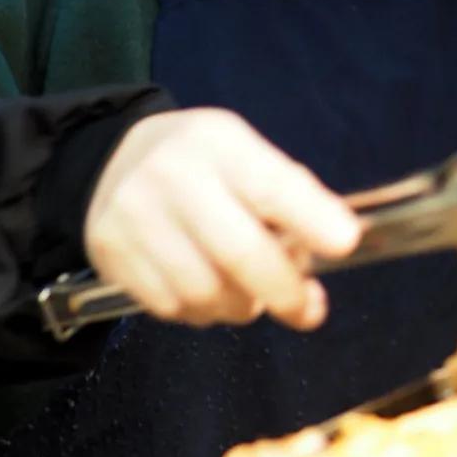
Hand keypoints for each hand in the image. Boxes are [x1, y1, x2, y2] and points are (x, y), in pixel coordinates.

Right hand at [83, 108, 360, 330]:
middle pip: (239, 252)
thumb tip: (337, 239)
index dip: (311, 218)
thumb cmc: (200, 160)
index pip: (270, 185)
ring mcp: (135, 220)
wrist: (110, 160)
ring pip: (206, 292)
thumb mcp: (244, 152)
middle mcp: (172, 178)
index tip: (346, 244)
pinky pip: (173, 309)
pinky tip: (211, 292)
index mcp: (218, 144)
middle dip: (284, 291)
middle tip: (309, 310)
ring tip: (251, 294)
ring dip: (242, 306)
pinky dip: (204, 312)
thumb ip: (289, 191)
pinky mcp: (112, 258)